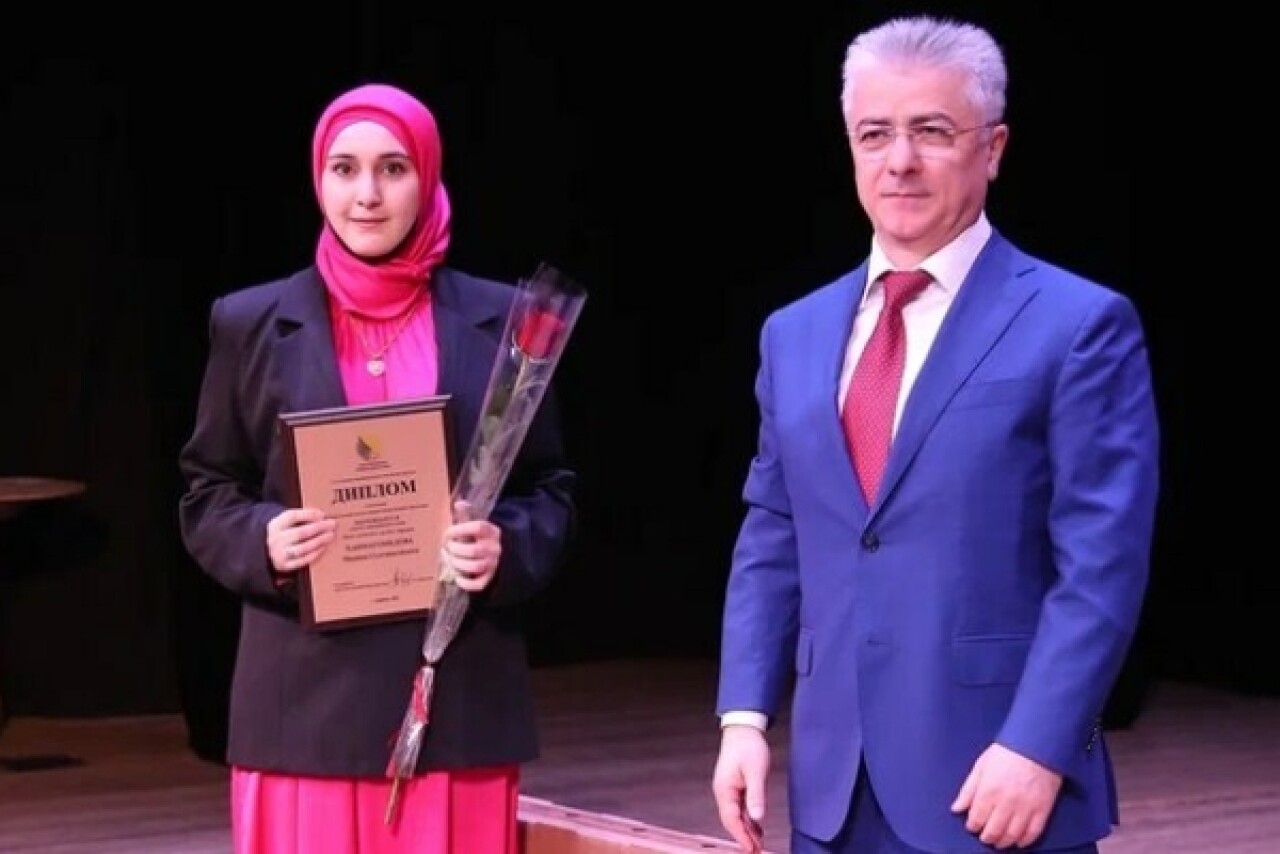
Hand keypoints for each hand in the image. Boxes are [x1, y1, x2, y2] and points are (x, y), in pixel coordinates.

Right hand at [267, 508, 336, 572]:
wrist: (265, 551)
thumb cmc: (283, 533)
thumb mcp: (285, 522)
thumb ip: (301, 517)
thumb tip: (322, 516)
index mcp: (275, 525)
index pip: (292, 517)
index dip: (308, 515)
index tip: (322, 514)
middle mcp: (276, 539)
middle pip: (300, 532)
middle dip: (319, 528)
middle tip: (332, 524)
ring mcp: (280, 554)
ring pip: (303, 548)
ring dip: (319, 541)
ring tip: (330, 536)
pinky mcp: (285, 566)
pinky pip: (303, 560)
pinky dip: (315, 554)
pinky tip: (323, 547)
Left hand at [441, 501, 501, 591]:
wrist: (505, 552)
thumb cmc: (483, 537)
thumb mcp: (479, 523)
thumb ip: (468, 514)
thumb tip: (458, 503)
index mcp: (492, 531)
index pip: (478, 527)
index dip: (460, 530)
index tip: (447, 533)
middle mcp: (494, 548)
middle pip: (474, 550)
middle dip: (455, 550)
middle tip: (446, 548)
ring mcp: (493, 564)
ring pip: (475, 567)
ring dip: (458, 564)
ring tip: (449, 559)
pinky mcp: (491, 577)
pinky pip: (479, 584)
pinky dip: (466, 583)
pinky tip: (457, 578)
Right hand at [711, 725, 768, 852]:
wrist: (743, 728)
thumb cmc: (748, 746)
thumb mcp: (756, 770)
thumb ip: (756, 794)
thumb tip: (757, 817)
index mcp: (725, 789)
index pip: (731, 819)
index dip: (741, 836)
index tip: (750, 849)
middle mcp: (724, 792)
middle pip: (732, 821)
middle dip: (743, 837)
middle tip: (755, 852)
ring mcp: (728, 789)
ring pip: (736, 816)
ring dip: (746, 830)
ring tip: (757, 845)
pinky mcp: (735, 786)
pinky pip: (740, 808)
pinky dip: (747, 820)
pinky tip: (756, 827)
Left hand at [951, 742, 1062, 848]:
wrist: (1036, 743)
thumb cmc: (1007, 751)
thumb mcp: (981, 766)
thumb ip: (968, 790)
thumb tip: (956, 808)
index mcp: (988, 790)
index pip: (976, 819)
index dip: (972, 826)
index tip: (972, 826)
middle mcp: (1006, 802)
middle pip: (993, 831)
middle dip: (986, 837)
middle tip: (984, 836)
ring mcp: (1026, 807)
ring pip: (1012, 836)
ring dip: (1003, 842)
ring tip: (999, 841)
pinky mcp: (1043, 809)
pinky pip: (1033, 833)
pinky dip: (1024, 841)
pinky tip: (1018, 841)